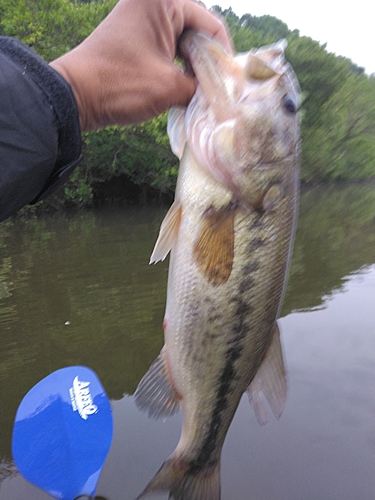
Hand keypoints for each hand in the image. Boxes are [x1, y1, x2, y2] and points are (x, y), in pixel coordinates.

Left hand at [50, 0, 230, 130]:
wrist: (74, 96)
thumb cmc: (120, 85)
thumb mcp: (169, 88)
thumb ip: (201, 87)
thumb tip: (218, 94)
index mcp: (164, 1)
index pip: (211, 26)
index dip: (224, 57)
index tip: (231, 85)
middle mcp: (153, 2)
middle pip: (198, 32)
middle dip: (208, 63)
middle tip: (217, 91)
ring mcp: (142, 18)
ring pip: (182, 42)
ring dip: (193, 68)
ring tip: (200, 94)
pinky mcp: (134, 35)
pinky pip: (166, 48)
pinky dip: (176, 67)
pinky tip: (183, 89)